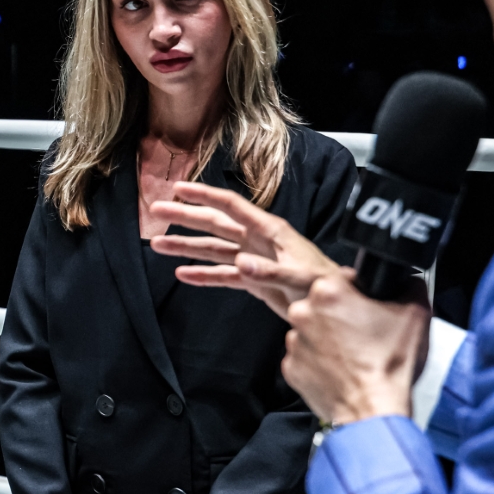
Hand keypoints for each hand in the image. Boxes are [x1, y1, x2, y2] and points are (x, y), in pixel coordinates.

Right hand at [150, 182, 341, 319]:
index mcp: (268, 230)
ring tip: (158, 245)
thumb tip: (240, 264)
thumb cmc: (326, 285)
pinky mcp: (254, 281)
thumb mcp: (300, 277)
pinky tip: (183, 274)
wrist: (337, 305)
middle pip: (214, 224)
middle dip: (185, 217)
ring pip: (213, 249)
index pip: (231, 205)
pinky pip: (223, 275)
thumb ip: (270, 271)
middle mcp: (257, 240)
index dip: (204, 195)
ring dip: (187, 247)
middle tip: (156, 211)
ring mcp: (254, 260)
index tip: (178, 188)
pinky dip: (204, 275)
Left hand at [282, 270, 428, 422]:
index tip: (369, 308)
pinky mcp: (291, 367)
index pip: (344, 279)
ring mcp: (294, 341)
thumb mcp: (416, 313)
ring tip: (354, 355)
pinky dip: (320, 362)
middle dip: (342, 315)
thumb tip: (408, 280)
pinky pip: (306, 357)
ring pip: (312, 331)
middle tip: (364, 334)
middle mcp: (302, 312)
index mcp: (328, 291)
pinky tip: (341, 369)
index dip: (360, 293)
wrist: (373, 409)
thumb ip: (410, 286)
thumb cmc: (390, 364)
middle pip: (324, 305)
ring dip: (329, 339)